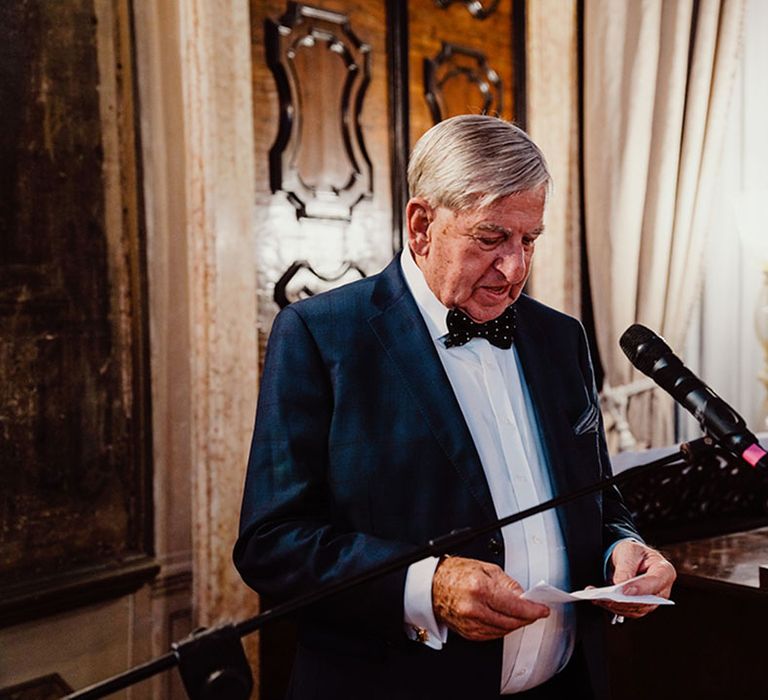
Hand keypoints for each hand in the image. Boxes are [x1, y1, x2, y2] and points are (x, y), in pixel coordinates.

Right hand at [432, 556, 549, 640]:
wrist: (431, 585)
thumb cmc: (454, 573)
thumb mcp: (485, 568)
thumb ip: (507, 583)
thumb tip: (523, 596)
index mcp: (480, 589)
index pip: (515, 605)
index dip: (533, 609)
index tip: (542, 609)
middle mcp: (474, 608)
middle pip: (512, 621)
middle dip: (527, 617)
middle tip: (534, 611)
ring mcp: (470, 623)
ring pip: (504, 630)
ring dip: (515, 624)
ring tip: (519, 614)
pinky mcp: (468, 632)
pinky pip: (492, 635)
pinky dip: (502, 628)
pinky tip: (504, 620)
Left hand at [594, 540, 675, 618]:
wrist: (632, 558)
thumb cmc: (634, 553)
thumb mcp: (629, 551)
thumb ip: (626, 568)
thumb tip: (619, 585)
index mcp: (664, 571)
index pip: (655, 582)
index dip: (640, 588)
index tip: (624, 591)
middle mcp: (662, 590)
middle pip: (645, 601)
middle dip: (624, 601)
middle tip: (606, 597)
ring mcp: (653, 601)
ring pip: (635, 609)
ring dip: (615, 606)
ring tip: (598, 598)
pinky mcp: (641, 607)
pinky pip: (628, 611)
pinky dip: (613, 608)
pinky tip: (600, 601)